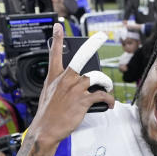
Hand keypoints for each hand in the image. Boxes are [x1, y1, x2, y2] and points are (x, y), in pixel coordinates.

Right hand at [28, 24, 114, 143]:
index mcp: (54, 77)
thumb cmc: (48, 114)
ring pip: (97, 77)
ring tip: (108, 88)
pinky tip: (110, 103)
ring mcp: (74, 89)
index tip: (59, 26)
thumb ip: (59, 83)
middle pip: (81, 58)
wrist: (46, 129)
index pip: (54, 53)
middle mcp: (65, 79)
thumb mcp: (48, 93)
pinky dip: (109, 99)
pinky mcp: (83, 100)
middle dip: (92, 45)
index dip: (58, 39)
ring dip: (106, 83)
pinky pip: (102, 95)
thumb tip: (72, 81)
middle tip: (101, 36)